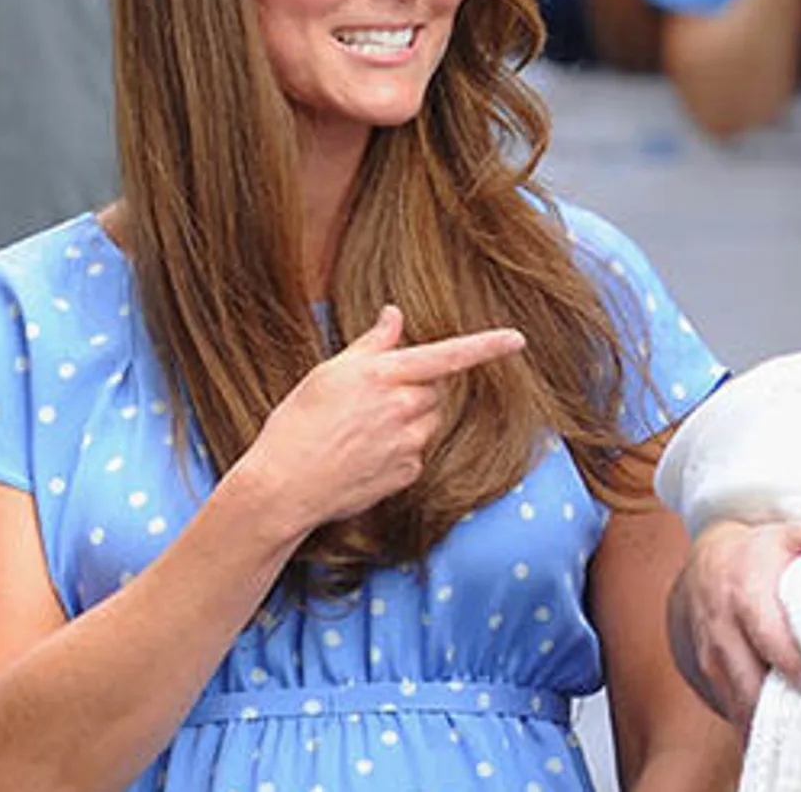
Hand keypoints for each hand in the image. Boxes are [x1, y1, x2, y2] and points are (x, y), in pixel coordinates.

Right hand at [235, 305, 526, 532]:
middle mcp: (403, 407)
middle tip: (374, 400)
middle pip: (436, 390)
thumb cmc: (297, 423)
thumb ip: (372, 344)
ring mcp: (408, 443)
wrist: (284, 486)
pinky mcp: (407, 474)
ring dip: (410, 420)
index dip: (486, 346)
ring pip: (429, 422)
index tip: (517, 339)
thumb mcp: (329, 372)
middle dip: (417, 389)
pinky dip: (400, 451)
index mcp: (385, 375)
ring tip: (364, 430)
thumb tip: (394, 314)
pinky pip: (417, 454)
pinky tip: (364, 455)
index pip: (448, 355)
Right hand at [669, 518, 800, 728]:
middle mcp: (724, 632)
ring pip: (738, 704)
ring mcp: (714, 658)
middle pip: (752, 683)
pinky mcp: (710, 676)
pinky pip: (731, 709)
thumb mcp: (785, 536)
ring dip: (768, 725)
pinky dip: (754, 726)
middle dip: (783, 708)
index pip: (770, 641)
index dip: (795, 667)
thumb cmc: (752, 552)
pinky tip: (782, 736)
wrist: (703, 562)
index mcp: (745, 596)